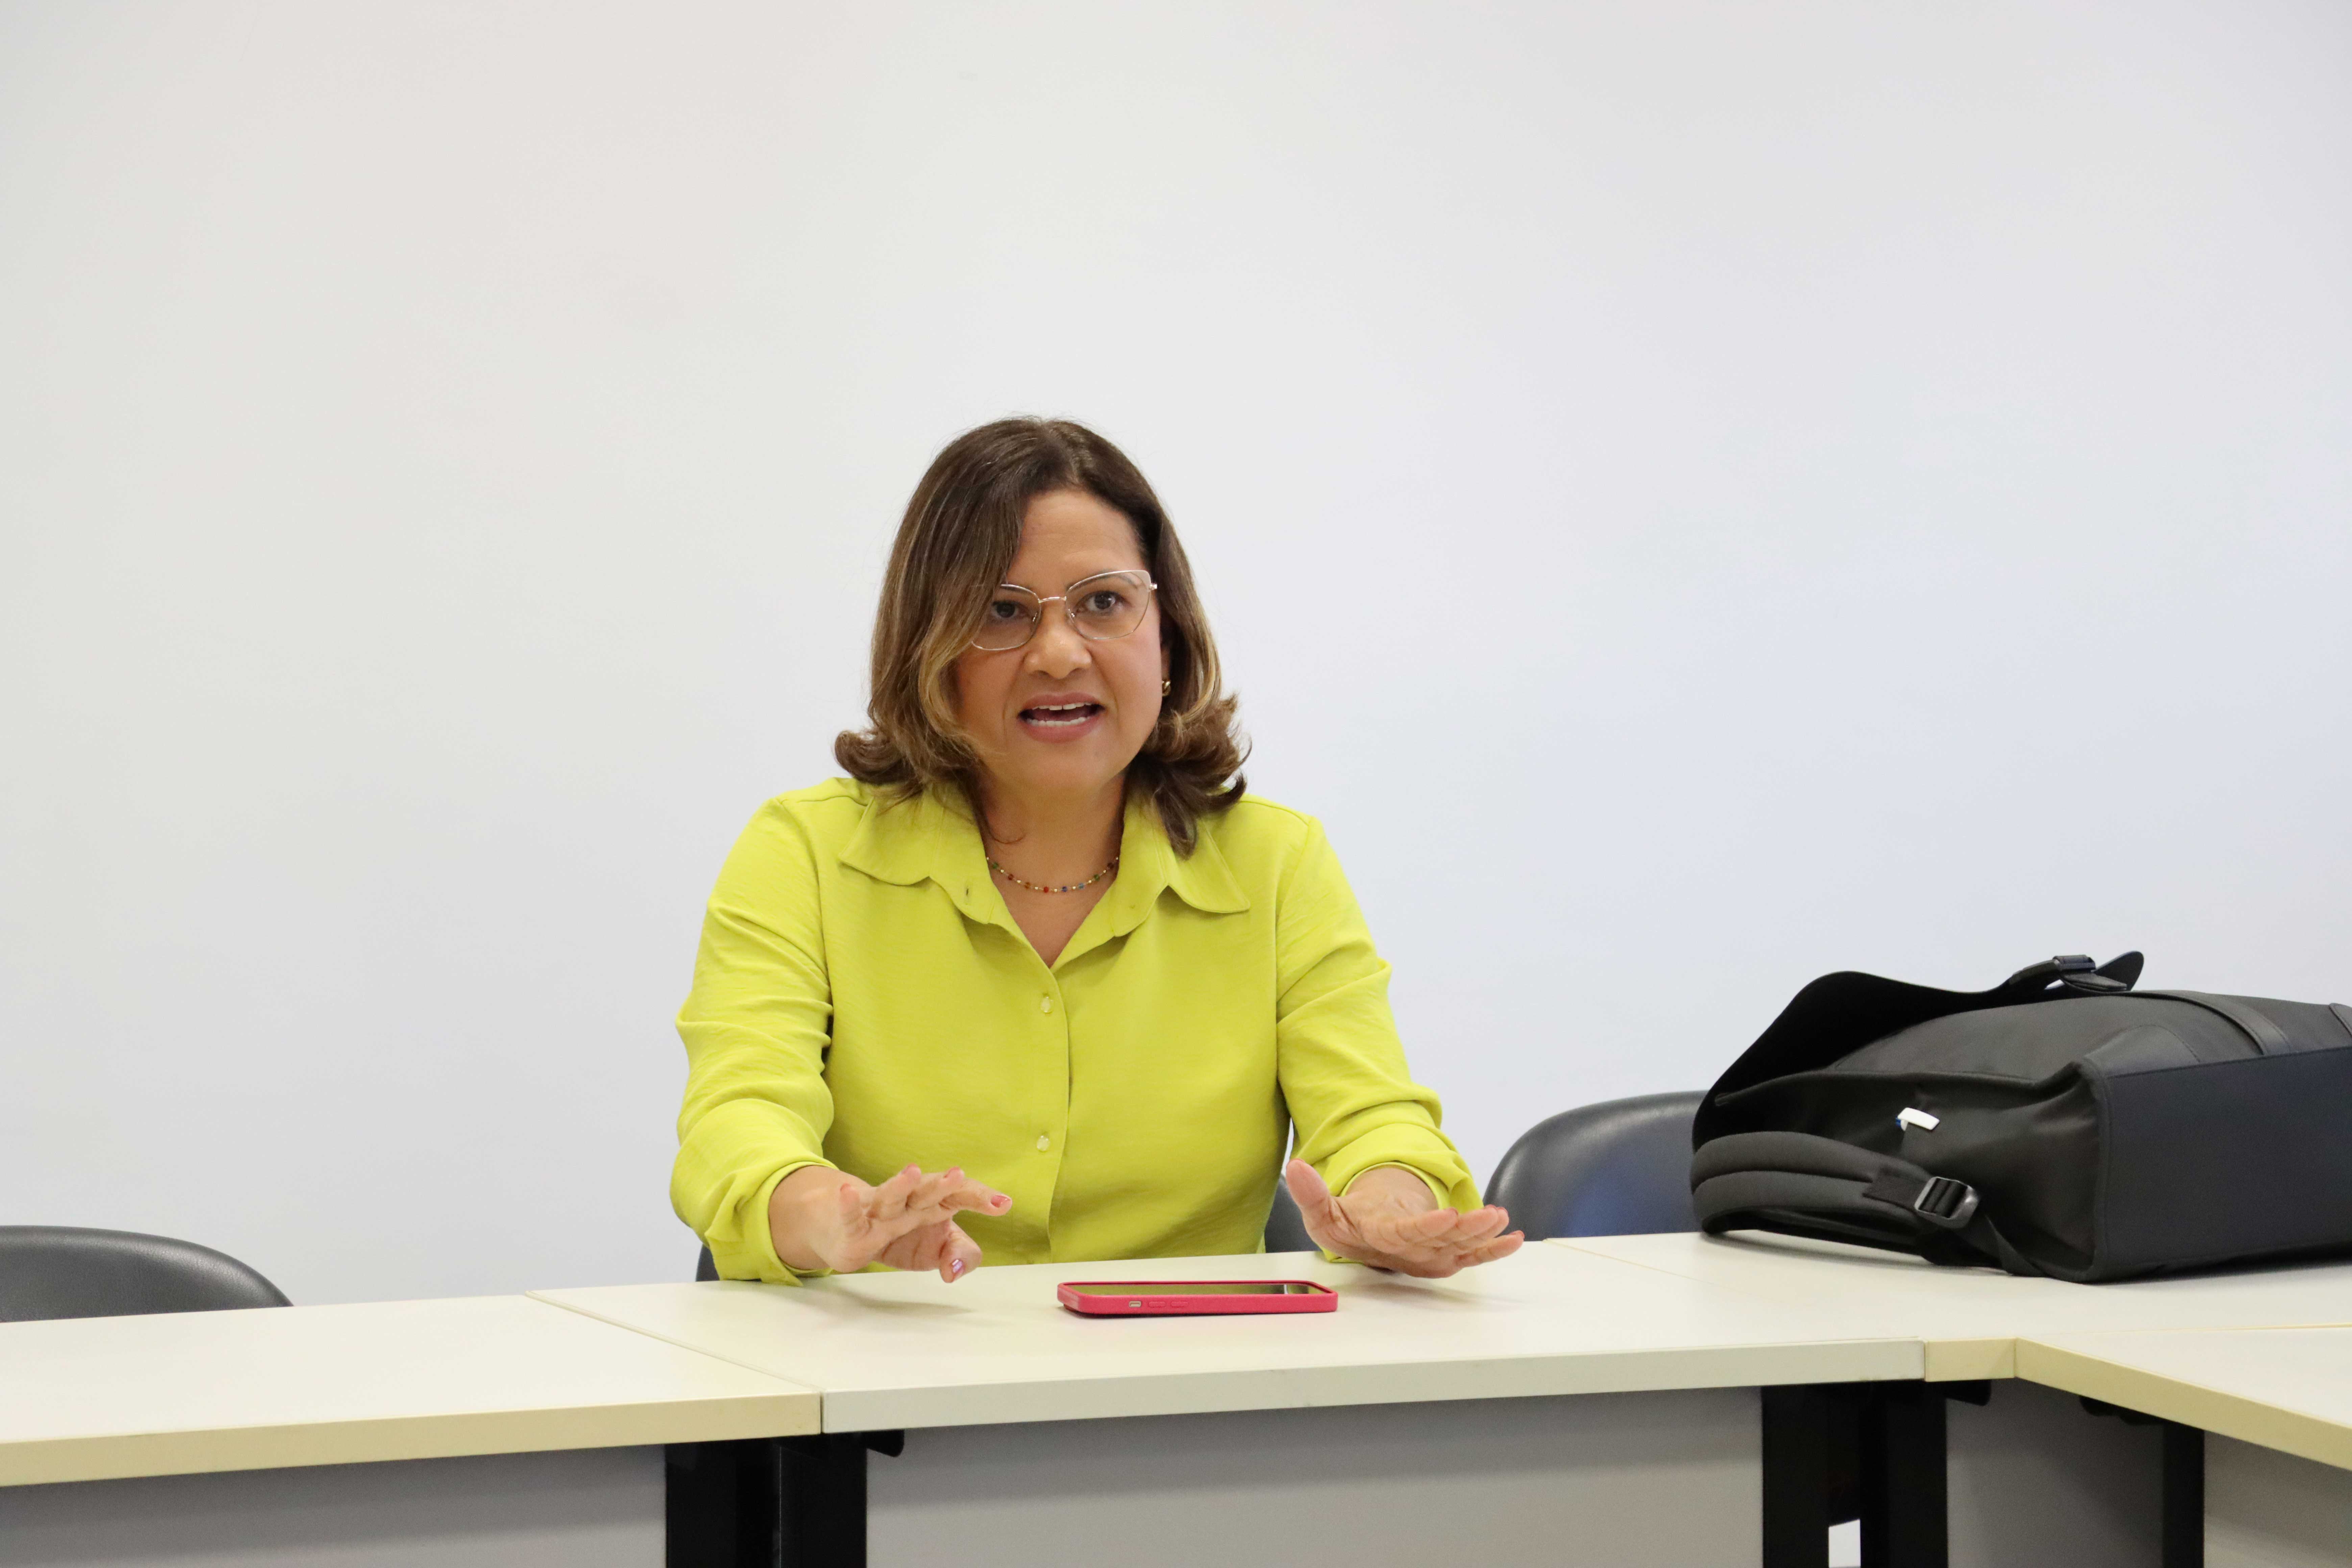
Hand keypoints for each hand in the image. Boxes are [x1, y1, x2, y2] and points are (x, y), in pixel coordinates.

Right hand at [768, 1163, 1009, 1282]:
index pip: (962, 1195)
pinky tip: (847, 1192)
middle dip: (943, 1184)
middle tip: (958, 1176)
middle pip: (929, 1191)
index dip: (982, 1198)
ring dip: (901, 1185)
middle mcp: (910, 1202)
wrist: (854, 1233)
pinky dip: (849, 1205)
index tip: (1004, 1204)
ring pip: (891, 1196)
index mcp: (937, 1204)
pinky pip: (853, 1215)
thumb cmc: (904, 1237)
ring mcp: (881, 1210)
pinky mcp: (855, 1225)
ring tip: (912, 1173)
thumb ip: (960, 1255)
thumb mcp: (939, 1249)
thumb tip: (956, 1270)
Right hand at [1284, 1159, 1523, 1278]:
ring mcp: (1431, 1254)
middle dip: (1467, 1231)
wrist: (1365, 1240)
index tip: (1446, 1218)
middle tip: (1489, 1216)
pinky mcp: (1446, 1254)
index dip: (1425, 1229)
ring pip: (1460, 1247)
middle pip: (1441, 1243)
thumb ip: (1309, 1193)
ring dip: (1483, 1234)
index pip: (1404, 1235)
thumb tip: (1294, 1167)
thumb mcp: (1322, 1210)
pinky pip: (1474, 1254)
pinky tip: (1515, 1238)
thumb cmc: (1347, 1224)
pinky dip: (1495, 1248)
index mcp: (1379, 1238)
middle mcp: (1409, 1251)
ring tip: (1501, 1217)